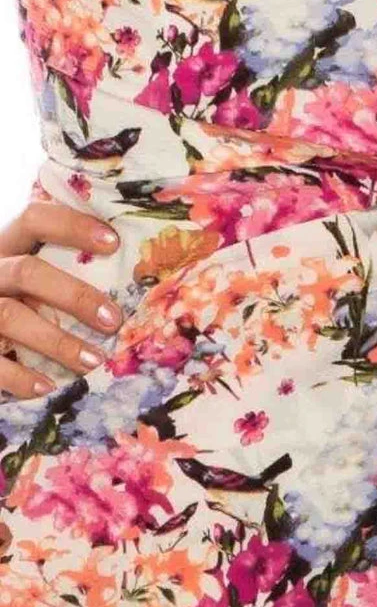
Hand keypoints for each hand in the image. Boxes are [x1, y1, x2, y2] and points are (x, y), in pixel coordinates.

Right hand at [0, 201, 122, 399]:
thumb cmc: (16, 298)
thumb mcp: (29, 276)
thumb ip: (60, 265)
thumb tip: (135, 270)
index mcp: (6, 245)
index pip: (33, 219)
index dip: (72, 225)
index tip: (114, 242)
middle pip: (26, 272)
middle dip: (73, 294)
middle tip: (113, 319)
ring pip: (11, 316)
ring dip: (57, 342)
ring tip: (94, 361)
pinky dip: (20, 376)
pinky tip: (49, 387)